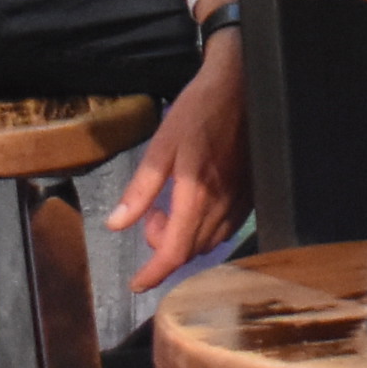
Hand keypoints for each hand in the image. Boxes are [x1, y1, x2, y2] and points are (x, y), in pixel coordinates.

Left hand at [112, 27, 253, 288]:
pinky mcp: (251, 194)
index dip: (154, 273)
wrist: (242, 84)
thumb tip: (116, 225)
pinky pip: (228, 229)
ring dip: (184, 240)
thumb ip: (140, 189)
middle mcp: (223, 203)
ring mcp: (241, 200)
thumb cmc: (199, 109)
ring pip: (211, 243)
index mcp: (196, 193)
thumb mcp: (161, 145)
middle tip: (148, 219)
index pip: (174, 250)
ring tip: (167, 212)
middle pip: (191, 250)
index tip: (137, 283)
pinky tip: (193, 211)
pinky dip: (205, 232)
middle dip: (164, 248)